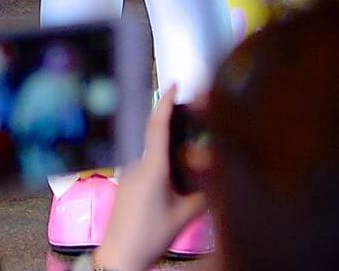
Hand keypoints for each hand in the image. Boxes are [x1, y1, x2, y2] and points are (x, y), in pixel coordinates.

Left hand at [94, 92, 206, 270]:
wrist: (120, 255)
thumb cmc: (151, 234)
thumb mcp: (184, 216)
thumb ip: (202, 195)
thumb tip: (218, 177)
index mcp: (152, 166)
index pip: (158, 126)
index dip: (166, 103)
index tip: (173, 84)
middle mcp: (138, 163)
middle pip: (157, 137)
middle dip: (174, 126)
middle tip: (194, 118)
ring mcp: (129, 173)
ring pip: (153, 154)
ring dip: (169, 150)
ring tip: (192, 152)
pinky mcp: (127, 183)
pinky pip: (147, 166)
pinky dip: (162, 164)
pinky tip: (175, 177)